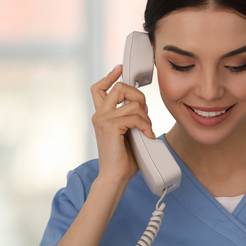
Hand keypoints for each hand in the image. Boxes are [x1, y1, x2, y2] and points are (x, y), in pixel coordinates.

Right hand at [90, 65, 154, 184]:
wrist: (115, 177)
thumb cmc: (123, 159)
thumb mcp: (127, 132)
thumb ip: (130, 118)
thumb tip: (142, 106)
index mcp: (102, 115)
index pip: (98, 88)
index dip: (109, 76)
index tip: (120, 69)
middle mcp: (99, 115)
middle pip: (119, 88)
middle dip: (138, 95)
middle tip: (145, 112)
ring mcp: (103, 120)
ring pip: (132, 103)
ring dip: (146, 116)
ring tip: (146, 129)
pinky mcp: (110, 127)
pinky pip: (135, 116)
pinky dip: (145, 125)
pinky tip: (147, 135)